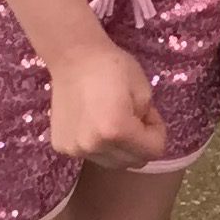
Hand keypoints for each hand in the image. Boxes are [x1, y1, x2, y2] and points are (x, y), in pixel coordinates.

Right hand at [48, 21, 166, 167]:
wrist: (72, 57)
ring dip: (120, 147)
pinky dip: (99, 144)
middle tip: (133, 116)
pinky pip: (92, 155)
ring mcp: (75, 149)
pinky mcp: (62, 146)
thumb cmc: (111, 66)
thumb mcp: (144, 89)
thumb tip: (142, 133)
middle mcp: (94, 146)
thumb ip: (148, 119)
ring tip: (113, 118)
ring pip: (113, 162)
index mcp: (116, 130)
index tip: (149, 113)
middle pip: (133, 161)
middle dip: (140, 142)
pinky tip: (93, 121)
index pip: (153, 151)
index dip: (157, 131)